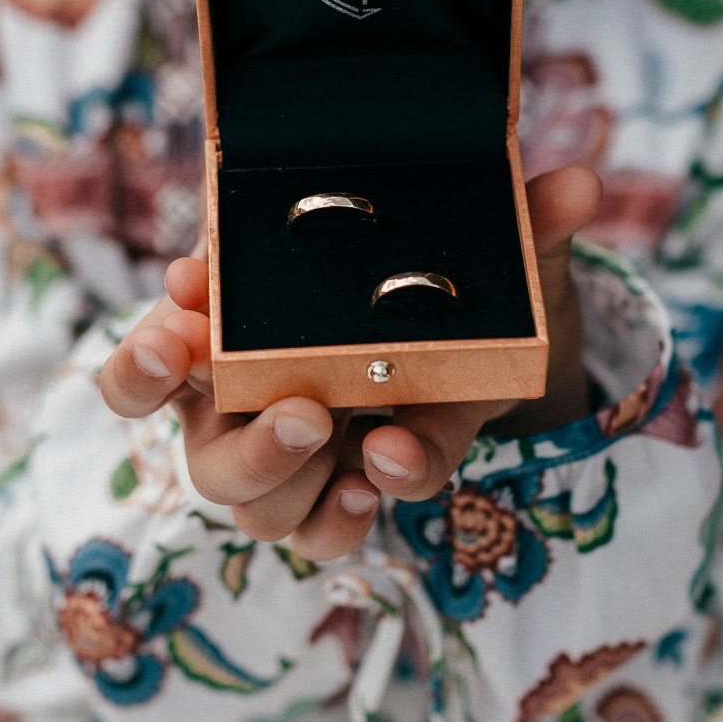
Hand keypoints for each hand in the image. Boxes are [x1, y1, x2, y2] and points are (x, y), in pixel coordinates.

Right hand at [98, 164, 602, 559]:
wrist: (495, 355)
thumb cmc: (443, 285)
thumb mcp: (481, 249)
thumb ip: (514, 219)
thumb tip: (578, 187)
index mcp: (237, 331)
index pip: (149, 356)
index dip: (143, 356)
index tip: (183, 316)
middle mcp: (246, 406)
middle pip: (196, 449)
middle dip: (245, 435)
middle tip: (310, 409)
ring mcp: (290, 462)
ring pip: (249, 505)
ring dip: (293, 481)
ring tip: (350, 452)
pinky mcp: (337, 500)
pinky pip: (316, 535)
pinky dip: (339, 520)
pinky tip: (375, 486)